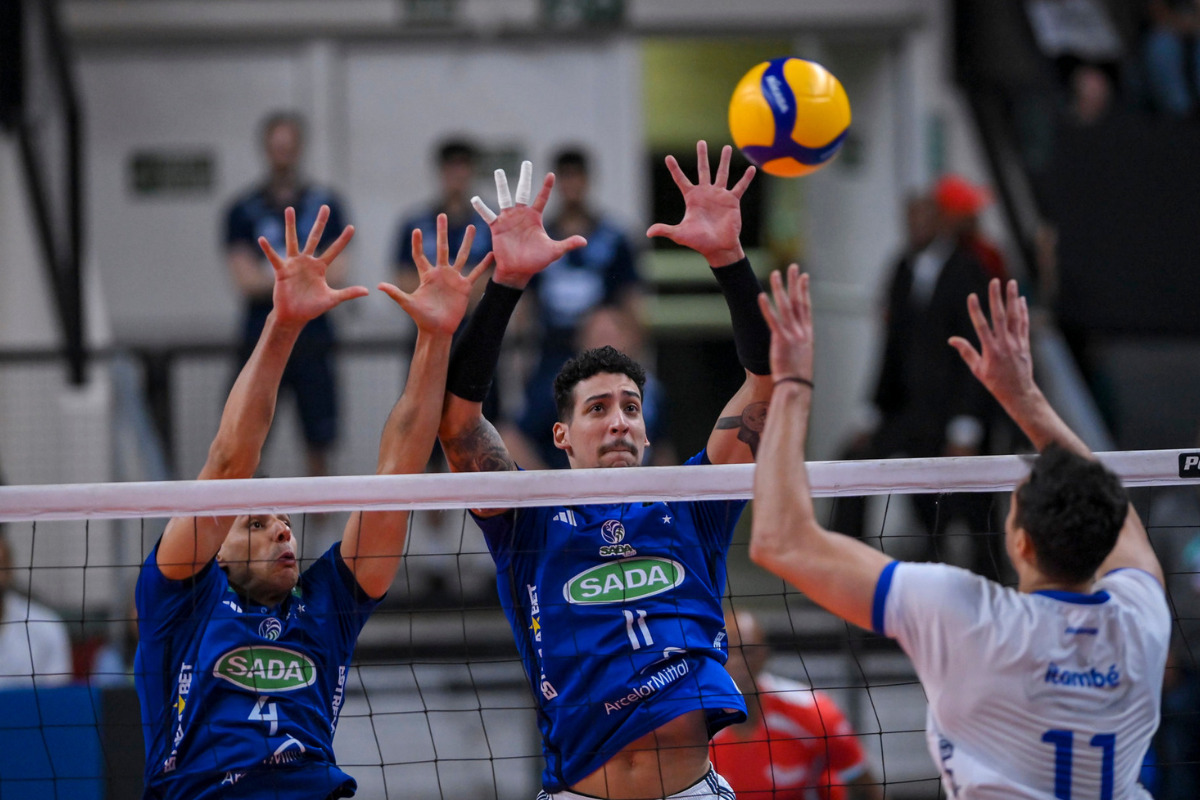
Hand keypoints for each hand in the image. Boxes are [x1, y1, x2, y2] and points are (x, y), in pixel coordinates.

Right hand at [258, 205, 367, 326]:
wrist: (294, 316)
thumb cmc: (312, 307)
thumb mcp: (332, 299)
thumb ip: (348, 293)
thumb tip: (367, 291)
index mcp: (320, 267)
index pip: (334, 250)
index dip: (343, 240)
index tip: (352, 227)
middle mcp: (307, 262)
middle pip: (315, 237)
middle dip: (320, 222)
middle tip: (325, 206)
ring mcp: (294, 264)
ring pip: (292, 241)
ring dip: (290, 225)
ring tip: (289, 208)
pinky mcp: (282, 271)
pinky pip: (274, 258)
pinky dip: (268, 249)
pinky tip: (262, 239)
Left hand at [379, 213, 491, 335]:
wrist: (438, 329)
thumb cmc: (421, 318)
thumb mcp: (408, 304)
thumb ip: (396, 293)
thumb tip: (378, 286)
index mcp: (427, 275)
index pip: (420, 256)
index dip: (418, 244)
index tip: (417, 230)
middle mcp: (441, 273)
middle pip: (442, 248)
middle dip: (442, 232)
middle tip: (442, 216)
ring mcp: (454, 278)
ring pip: (462, 255)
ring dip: (466, 242)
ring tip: (472, 227)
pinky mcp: (464, 287)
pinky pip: (475, 273)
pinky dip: (483, 264)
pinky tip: (491, 254)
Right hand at [471, 162, 586, 288]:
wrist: (518, 271)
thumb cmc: (536, 261)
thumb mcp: (554, 252)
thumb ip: (568, 244)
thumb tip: (584, 242)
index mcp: (535, 217)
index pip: (542, 197)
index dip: (547, 186)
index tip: (551, 174)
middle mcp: (522, 214)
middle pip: (523, 191)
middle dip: (525, 177)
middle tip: (526, 162)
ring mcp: (508, 219)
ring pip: (505, 198)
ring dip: (502, 185)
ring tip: (498, 171)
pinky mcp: (497, 227)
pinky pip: (488, 215)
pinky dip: (481, 207)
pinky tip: (475, 199)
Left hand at [646, 140, 754, 265]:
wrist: (718, 247)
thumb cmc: (699, 241)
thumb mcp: (680, 234)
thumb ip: (665, 230)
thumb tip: (648, 232)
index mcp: (692, 198)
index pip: (681, 180)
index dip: (674, 169)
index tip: (668, 157)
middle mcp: (705, 193)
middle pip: (703, 170)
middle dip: (702, 156)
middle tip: (700, 142)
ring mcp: (719, 195)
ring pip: (722, 173)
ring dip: (724, 161)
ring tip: (726, 148)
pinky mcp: (732, 201)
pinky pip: (740, 187)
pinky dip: (746, 178)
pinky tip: (751, 169)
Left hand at [757, 264, 813, 384]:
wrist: (796, 387)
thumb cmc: (797, 376)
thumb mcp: (801, 357)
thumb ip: (798, 345)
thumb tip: (795, 343)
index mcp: (808, 334)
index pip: (807, 307)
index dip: (805, 290)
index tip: (804, 276)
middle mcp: (802, 331)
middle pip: (798, 301)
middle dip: (795, 283)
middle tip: (792, 267)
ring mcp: (792, 335)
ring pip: (785, 307)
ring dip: (780, 289)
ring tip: (775, 273)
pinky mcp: (781, 341)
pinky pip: (773, 321)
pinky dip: (767, 308)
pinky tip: (762, 295)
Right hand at [949, 279, 1035, 409]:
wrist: (1019, 392)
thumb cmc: (995, 382)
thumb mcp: (977, 370)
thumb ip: (966, 352)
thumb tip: (952, 340)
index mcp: (990, 350)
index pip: (981, 326)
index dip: (976, 310)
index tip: (971, 296)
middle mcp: (1004, 344)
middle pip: (1000, 316)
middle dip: (996, 298)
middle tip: (994, 281)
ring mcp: (1017, 343)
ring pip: (1015, 317)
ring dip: (1013, 299)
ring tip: (1012, 283)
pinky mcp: (1025, 344)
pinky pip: (1024, 324)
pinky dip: (1023, 311)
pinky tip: (1021, 300)